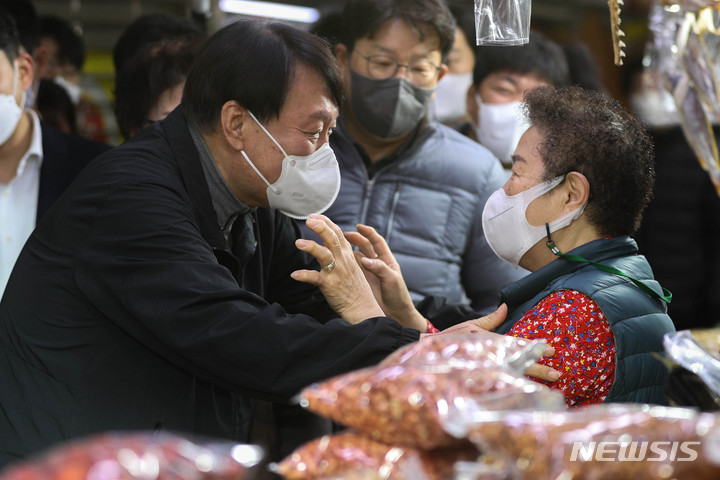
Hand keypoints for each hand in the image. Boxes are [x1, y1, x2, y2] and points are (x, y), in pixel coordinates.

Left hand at [291, 214, 384, 323]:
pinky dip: (304, 275)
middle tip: (309, 219)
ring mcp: (336, 272)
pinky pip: (315, 278)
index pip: (337, 233)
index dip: (326, 222)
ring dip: (311, 247)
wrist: (363, 308)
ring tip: (298, 242)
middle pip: (332, 239)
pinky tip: (295, 274)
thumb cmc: (355, 288)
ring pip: (324, 255)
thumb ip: (342, 254)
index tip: (314, 215)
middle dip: (321, 227)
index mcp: (347, 255)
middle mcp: (343, 260)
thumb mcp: (352, 267)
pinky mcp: (329, 285)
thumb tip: (331, 244)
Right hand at [344, 224, 427, 330]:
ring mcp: (368, 272)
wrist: (395, 313)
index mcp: (386, 260)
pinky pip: (352, 268)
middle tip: (342, 234)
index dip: (368, 232)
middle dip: (354, 238)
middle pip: (364, 246)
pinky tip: (336, 261)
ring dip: (348, 249)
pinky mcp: (362, 280)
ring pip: (356, 256)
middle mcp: (376, 263)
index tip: (359, 227)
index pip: (377, 241)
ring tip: (335, 245)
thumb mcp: (391, 280)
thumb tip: (365, 260)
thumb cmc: (397, 296)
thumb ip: (379, 268)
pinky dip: (346, 263)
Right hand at [424, 304, 560, 382]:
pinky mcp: (477, 380)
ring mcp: (483, 369)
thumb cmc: (449, 339)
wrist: (426, 352)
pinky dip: (513, 390)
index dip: (533, 348)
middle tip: (556, 373)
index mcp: (488, 341)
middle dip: (538, 368)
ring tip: (547, 383)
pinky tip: (525, 394)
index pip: (515, 344)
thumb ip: (490, 320)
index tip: (550, 350)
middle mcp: (488, 355)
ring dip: (530, 379)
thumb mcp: (469, 326)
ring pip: (512, 375)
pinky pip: (499, 386)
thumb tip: (505, 307)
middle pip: (518, 362)